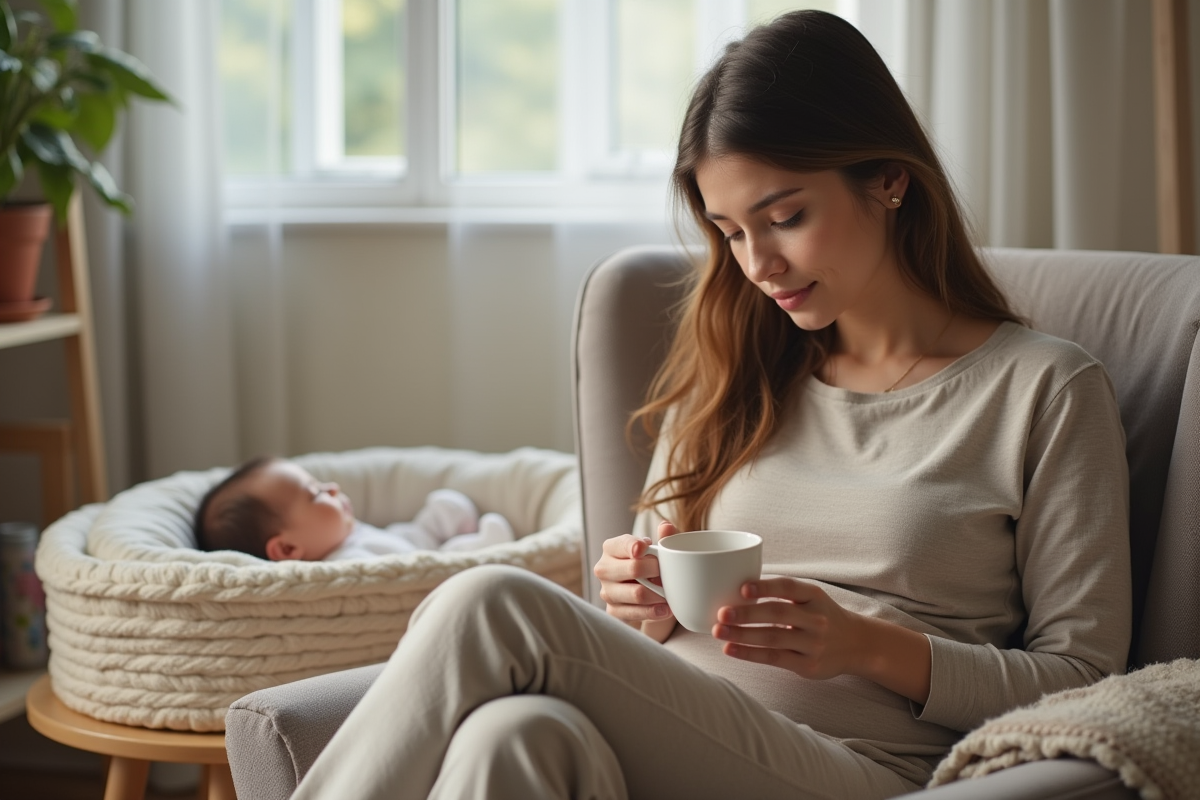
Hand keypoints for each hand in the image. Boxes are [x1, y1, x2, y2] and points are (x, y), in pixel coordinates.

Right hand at [593, 520, 679, 624]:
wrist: (645, 590)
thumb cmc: (650, 563)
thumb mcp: (658, 549)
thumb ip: (664, 537)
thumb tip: (666, 526)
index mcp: (611, 547)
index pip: (623, 544)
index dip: (635, 545)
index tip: (647, 547)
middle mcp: (603, 568)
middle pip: (634, 569)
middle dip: (656, 571)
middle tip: (667, 573)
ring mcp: (606, 590)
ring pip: (637, 594)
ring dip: (658, 595)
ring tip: (670, 594)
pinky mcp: (613, 610)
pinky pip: (635, 613)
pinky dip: (654, 612)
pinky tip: (665, 609)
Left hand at [713, 577, 931, 702]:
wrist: (857, 644)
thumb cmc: (822, 616)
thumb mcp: (811, 598)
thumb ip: (782, 594)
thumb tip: (735, 586)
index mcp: (814, 595)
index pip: (788, 588)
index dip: (765, 587)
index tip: (743, 588)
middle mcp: (816, 618)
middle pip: (777, 614)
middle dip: (746, 613)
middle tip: (721, 613)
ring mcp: (813, 643)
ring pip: (773, 638)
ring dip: (743, 635)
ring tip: (718, 632)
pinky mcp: (807, 665)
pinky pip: (774, 658)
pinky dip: (750, 654)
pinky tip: (731, 650)